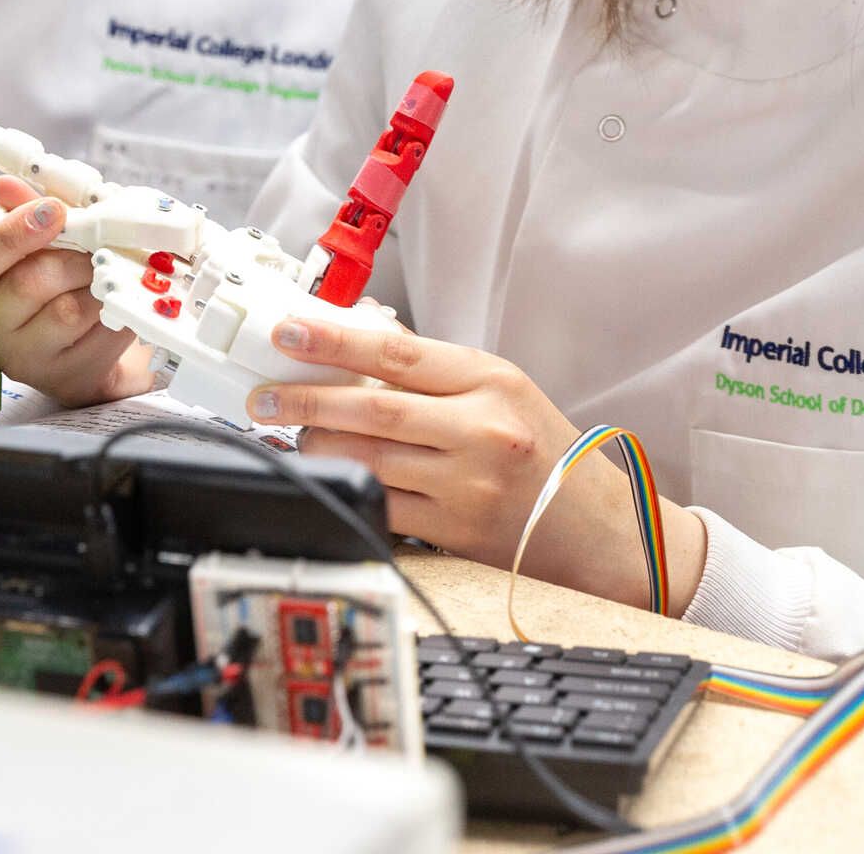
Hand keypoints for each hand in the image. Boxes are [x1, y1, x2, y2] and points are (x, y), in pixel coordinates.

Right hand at [0, 178, 152, 407]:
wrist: (85, 342)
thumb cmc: (55, 278)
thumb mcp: (38, 240)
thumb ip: (25, 209)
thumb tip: (6, 186)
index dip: (14, 232)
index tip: (55, 210)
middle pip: (29, 283)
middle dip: (74, 256)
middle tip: (98, 245)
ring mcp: (28, 362)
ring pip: (69, 311)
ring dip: (99, 282)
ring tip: (108, 271)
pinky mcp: (68, 378)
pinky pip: (101, 334)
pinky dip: (118, 307)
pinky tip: (119, 299)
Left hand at [250, 317, 707, 615]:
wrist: (601, 531)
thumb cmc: (548, 454)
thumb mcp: (503, 390)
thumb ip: (435, 372)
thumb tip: (354, 350)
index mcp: (490, 380)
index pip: (396, 351)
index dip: (334, 340)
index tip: (289, 332)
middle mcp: (480, 430)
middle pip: (370, 409)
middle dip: (304, 402)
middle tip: (262, 398)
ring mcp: (467, 485)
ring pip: (367, 460)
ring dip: (319, 448)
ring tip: (294, 436)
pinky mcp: (456, 531)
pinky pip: (383, 506)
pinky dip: (349, 488)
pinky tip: (331, 477)